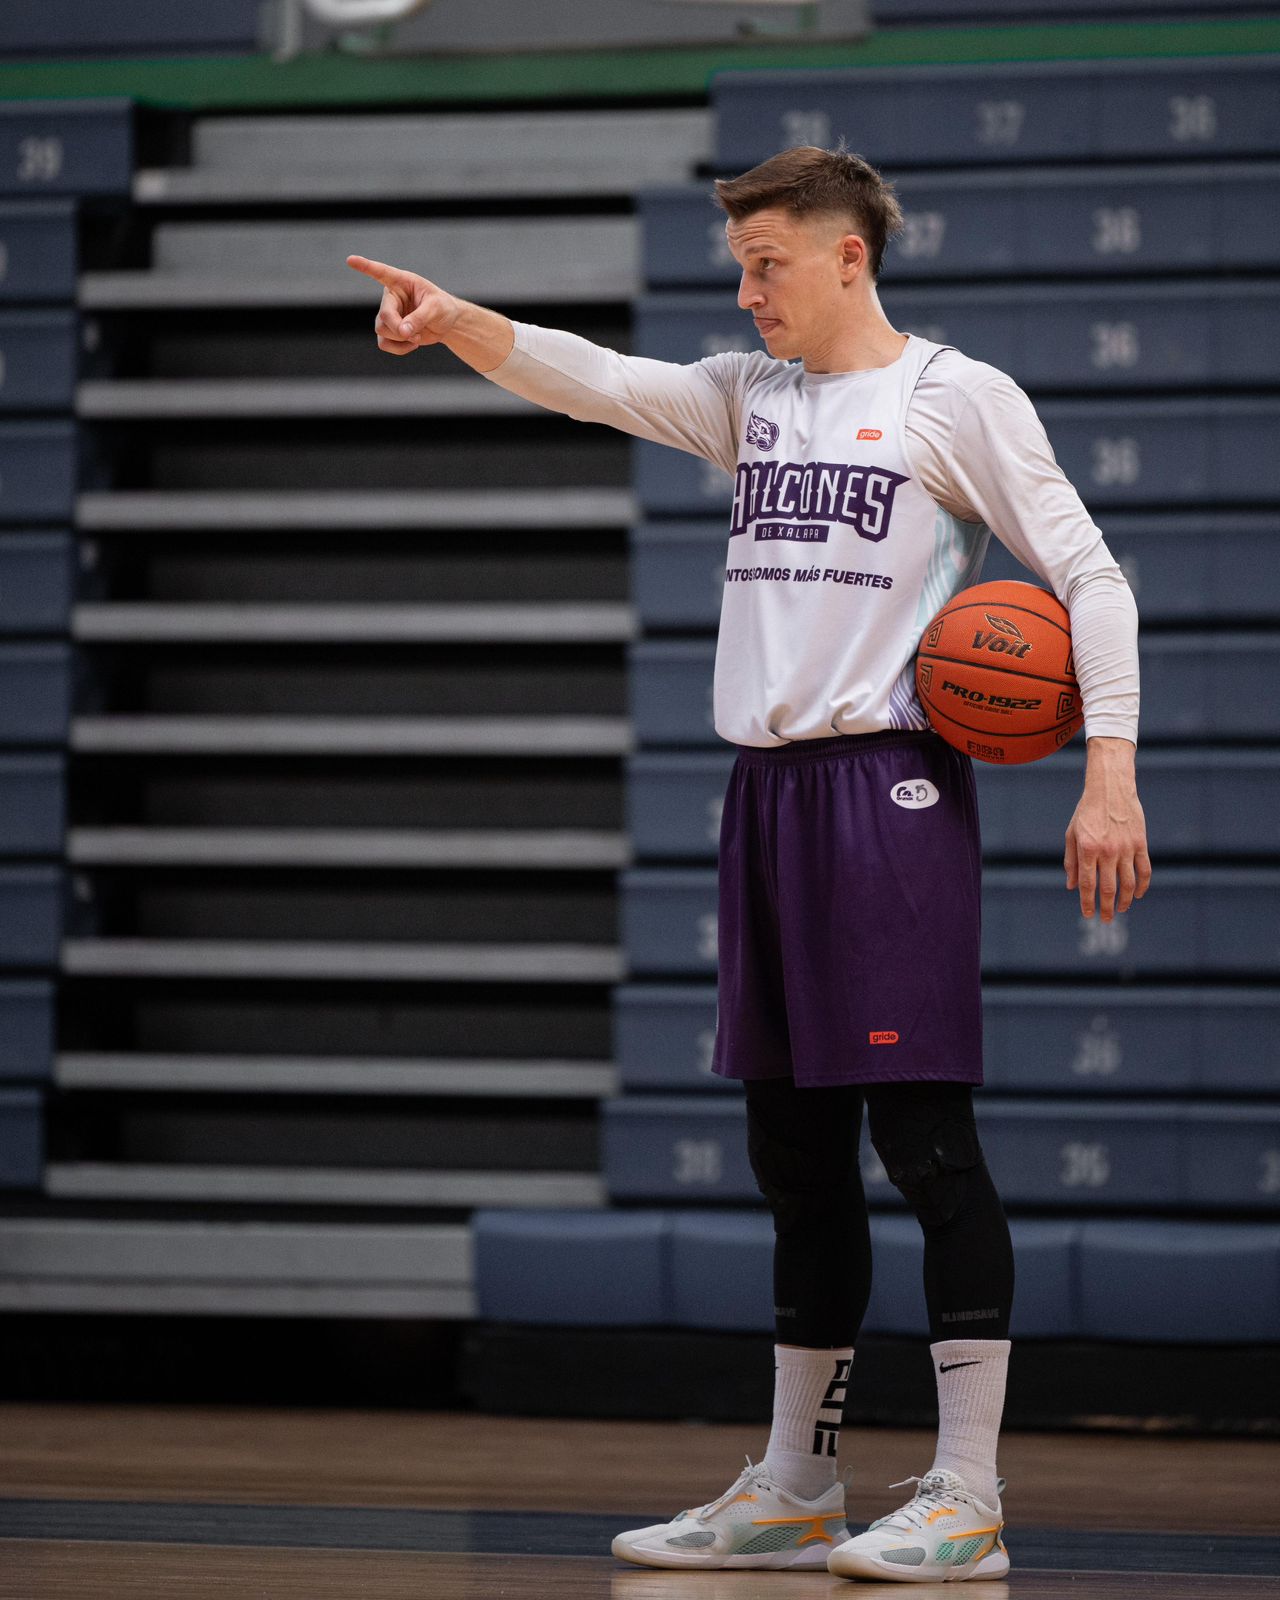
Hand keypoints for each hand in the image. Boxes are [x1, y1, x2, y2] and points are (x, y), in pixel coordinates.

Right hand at [346, 255, 460, 354]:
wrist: (446, 323)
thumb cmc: (442, 307)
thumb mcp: (435, 308)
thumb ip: (419, 318)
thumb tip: (403, 332)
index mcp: (401, 282)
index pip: (380, 272)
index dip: (365, 267)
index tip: (350, 259)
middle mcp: (391, 297)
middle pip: (384, 316)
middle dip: (398, 328)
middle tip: (416, 335)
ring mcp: (387, 315)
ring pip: (382, 331)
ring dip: (401, 339)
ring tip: (418, 337)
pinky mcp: (389, 331)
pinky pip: (384, 344)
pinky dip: (399, 349)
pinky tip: (413, 344)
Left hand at [1063, 736, 1151, 920]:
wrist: (1110, 787)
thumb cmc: (1087, 811)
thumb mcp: (1072, 834)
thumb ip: (1071, 862)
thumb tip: (1072, 887)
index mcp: (1087, 849)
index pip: (1088, 884)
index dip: (1088, 902)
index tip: (1089, 914)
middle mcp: (1107, 851)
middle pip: (1109, 888)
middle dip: (1108, 907)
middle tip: (1107, 919)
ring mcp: (1126, 848)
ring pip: (1129, 883)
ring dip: (1126, 900)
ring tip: (1122, 909)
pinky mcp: (1141, 843)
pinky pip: (1145, 870)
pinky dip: (1142, 885)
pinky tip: (1138, 894)